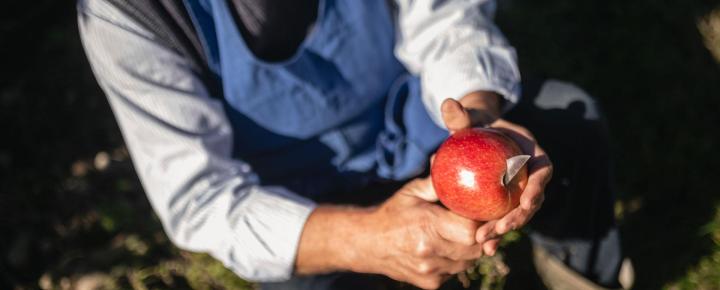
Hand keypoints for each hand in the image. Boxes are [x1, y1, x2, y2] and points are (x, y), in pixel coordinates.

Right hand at [296, 178, 486, 288]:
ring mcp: (430, 271)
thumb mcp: (411, 192)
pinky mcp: (430, 283)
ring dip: (470, 248)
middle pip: (475, 248)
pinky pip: (456, 271)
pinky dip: (457, 260)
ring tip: (461, 233)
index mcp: (427, 226)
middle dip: (480, 235)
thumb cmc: (392, 213)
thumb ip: (435, 181)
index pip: (470, 230)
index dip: (481, 222)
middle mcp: (429, 252)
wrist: (368, 244)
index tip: (482, 212)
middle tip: (476, 222)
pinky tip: (447, 247)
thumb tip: (451, 160)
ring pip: (469, 262)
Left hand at [440, 92, 552, 255]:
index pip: (543, 171)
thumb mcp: (466, 119)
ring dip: (505, 230)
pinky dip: (495, 233)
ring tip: (486, 243)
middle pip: (532, 200)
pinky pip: (502, 218)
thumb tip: (447, 103)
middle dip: (519, 218)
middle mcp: (530, 175)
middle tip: (499, 229)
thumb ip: (459, 115)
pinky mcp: (506, 203)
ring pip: (518, 215)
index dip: (538, 188)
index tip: (526, 203)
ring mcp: (519, 190)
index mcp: (531, 153)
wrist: (473, 136)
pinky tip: (482, 248)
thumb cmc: (473, 124)